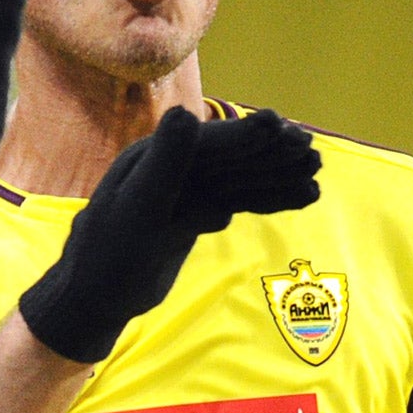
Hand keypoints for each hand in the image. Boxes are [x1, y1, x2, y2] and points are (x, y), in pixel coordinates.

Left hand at [18, 107, 321, 363]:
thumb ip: (164, 162)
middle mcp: (171, 167)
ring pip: (239, 180)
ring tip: (317, 176)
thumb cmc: (108, 255)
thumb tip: (185, 112)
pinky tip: (298, 198)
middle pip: (231, 157)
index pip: (210, 140)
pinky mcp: (191, 216)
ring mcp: (183, 192)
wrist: (94, 299)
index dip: (249, 135)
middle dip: (273, 155)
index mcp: (155, 156)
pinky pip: (236, 202)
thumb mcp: (138, 209)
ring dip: (277, 177)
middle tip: (314, 152)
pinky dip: (266, 200)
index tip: (286, 129)